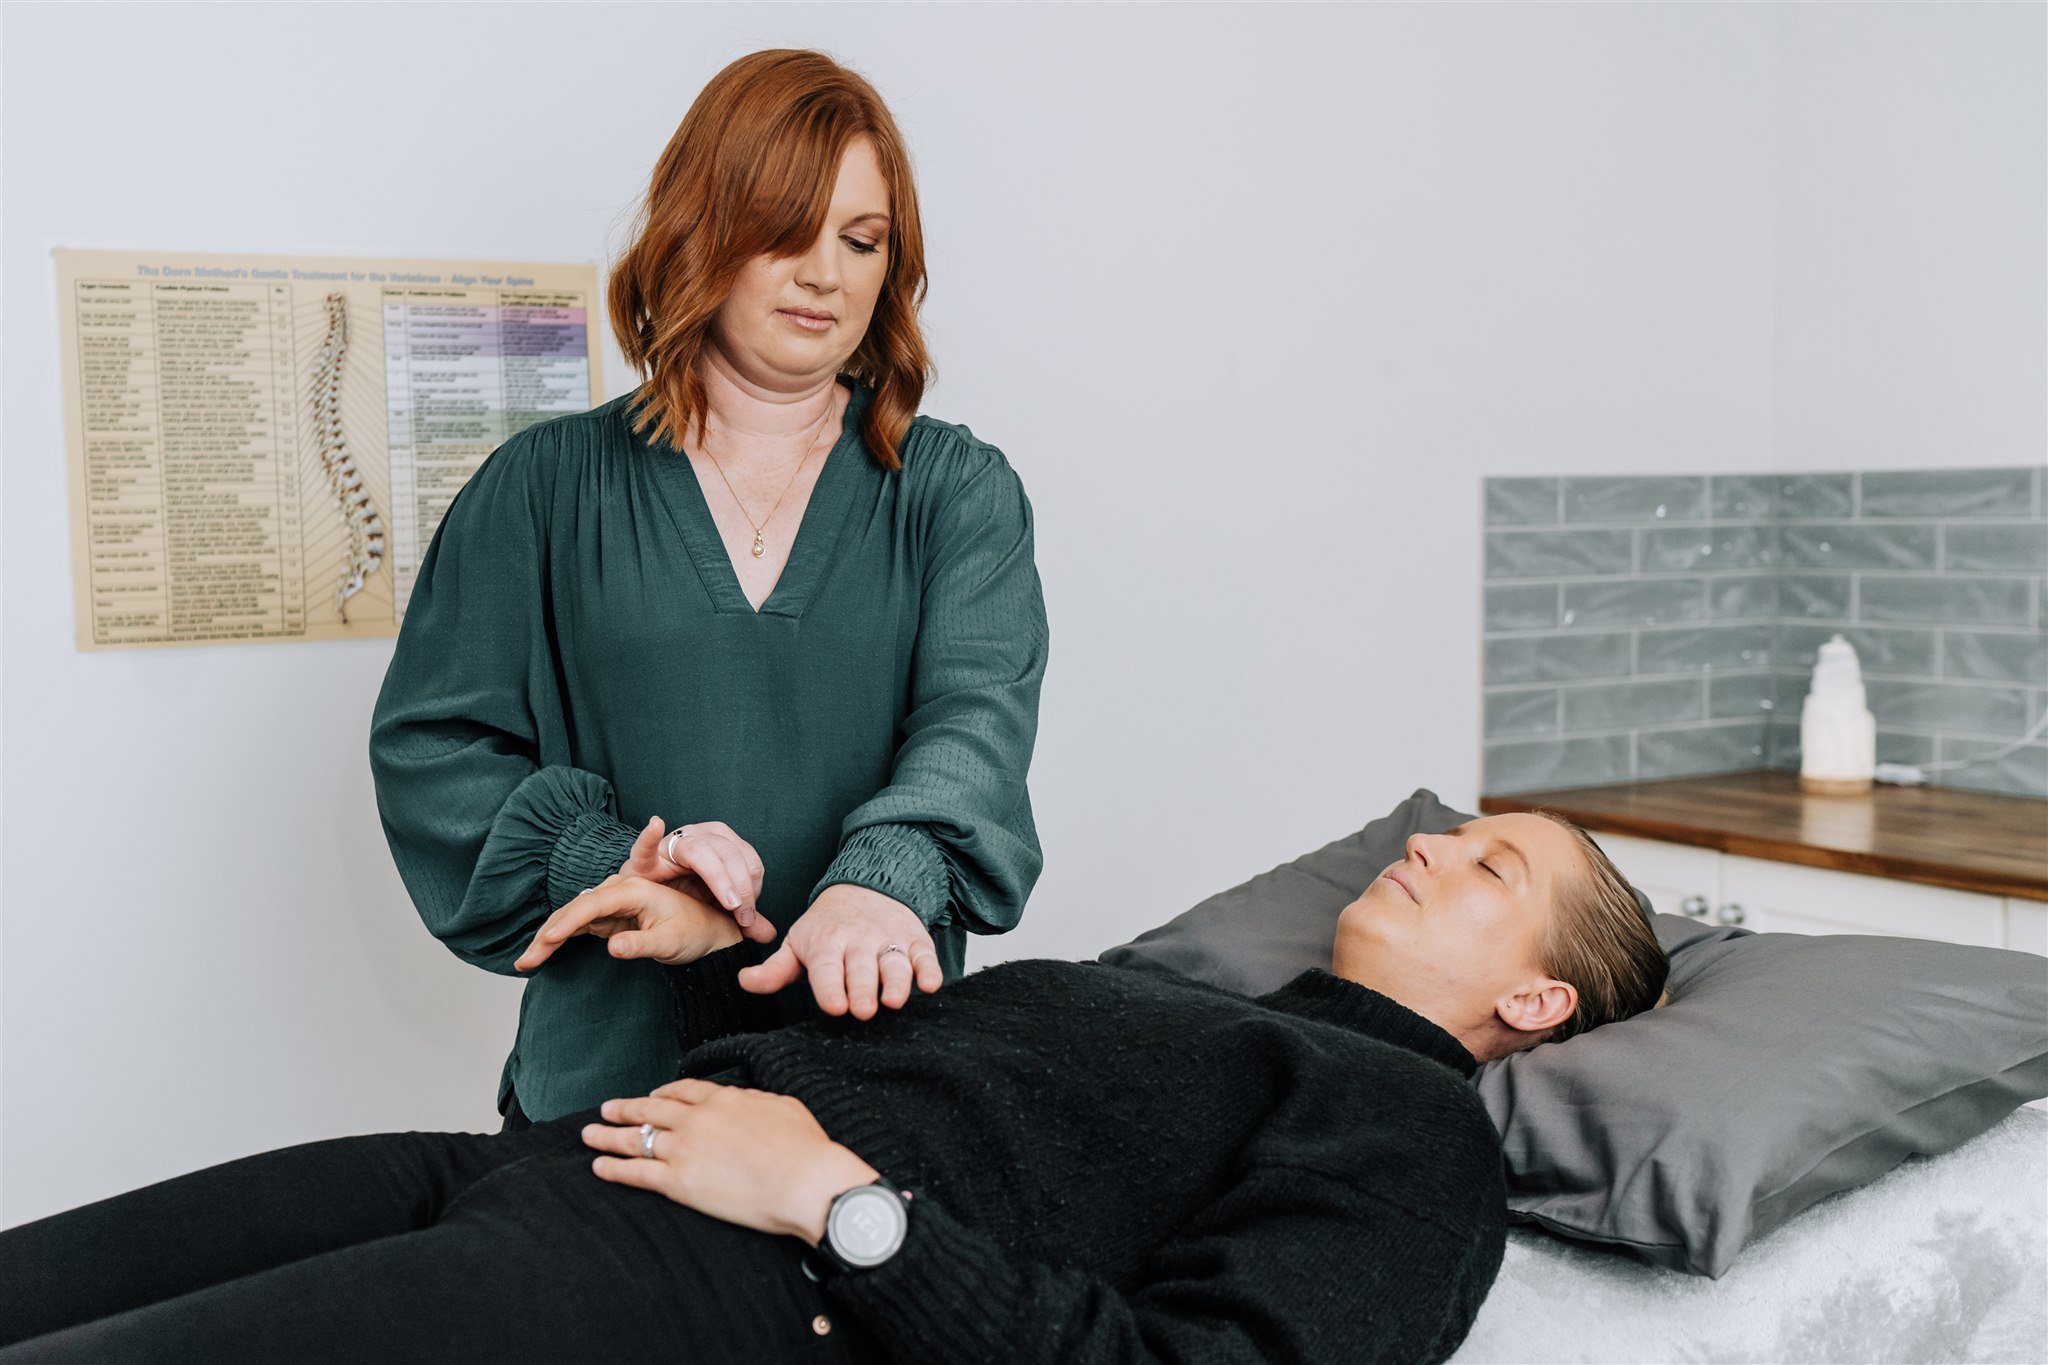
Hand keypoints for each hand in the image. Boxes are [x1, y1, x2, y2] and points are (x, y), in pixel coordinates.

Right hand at [513, 874, 761, 971]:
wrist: (707, 932)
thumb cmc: (693, 933)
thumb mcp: (671, 942)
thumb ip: (642, 945)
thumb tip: (613, 948)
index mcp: (634, 891)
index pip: (593, 904)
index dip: (568, 922)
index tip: (548, 940)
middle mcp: (618, 892)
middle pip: (574, 910)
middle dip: (547, 935)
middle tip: (525, 962)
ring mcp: (611, 904)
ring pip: (571, 919)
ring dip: (547, 939)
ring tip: (524, 963)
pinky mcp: (609, 918)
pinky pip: (577, 927)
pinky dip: (558, 940)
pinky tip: (540, 954)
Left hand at [584, 1079, 879, 1245]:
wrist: (804, 1181)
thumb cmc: (804, 1147)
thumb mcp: (782, 1107)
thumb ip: (754, 1101)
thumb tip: (742, 1100)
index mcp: (723, 1099)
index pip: (682, 1091)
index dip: (663, 1092)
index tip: (652, 1095)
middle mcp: (697, 1119)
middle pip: (651, 1109)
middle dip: (625, 1109)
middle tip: (606, 1109)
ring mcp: (684, 1149)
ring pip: (637, 1138)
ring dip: (609, 1136)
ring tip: (589, 1135)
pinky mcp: (679, 1183)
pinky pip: (637, 1173)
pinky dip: (614, 1169)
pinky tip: (599, 1166)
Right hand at [619, 816, 772, 943]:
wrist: (653, 901)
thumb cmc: (688, 896)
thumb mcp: (720, 907)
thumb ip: (742, 919)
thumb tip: (769, 935)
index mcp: (723, 842)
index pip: (749, 859)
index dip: (752, 888)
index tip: (747, 915)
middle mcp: (700, 835)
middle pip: (729, 854)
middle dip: (741, 886)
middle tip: (741, 915)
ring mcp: (673, 842)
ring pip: (701, 851)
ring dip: (719, 877)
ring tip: (728, 902)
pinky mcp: (645, 857)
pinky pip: (647, 846)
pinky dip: (650, 836)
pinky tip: (657, 825)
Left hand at [736, 883, 943, 1018]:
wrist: (867, 886)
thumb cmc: (827, 928)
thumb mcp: (798, 944)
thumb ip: (775, 970)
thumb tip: (743, 982)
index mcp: (826, 942)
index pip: (827, 966)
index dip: (830, 986)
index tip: (834, 1006)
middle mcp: (859, 939)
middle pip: (861, 966)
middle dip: (862, 987)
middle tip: (863, 1010)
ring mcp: (889, 938)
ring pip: (894, 962)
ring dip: (896, 981)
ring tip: (894, 1001)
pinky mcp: (916, 940)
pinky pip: (925, 954)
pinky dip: (930, 968)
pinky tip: (931, 984)